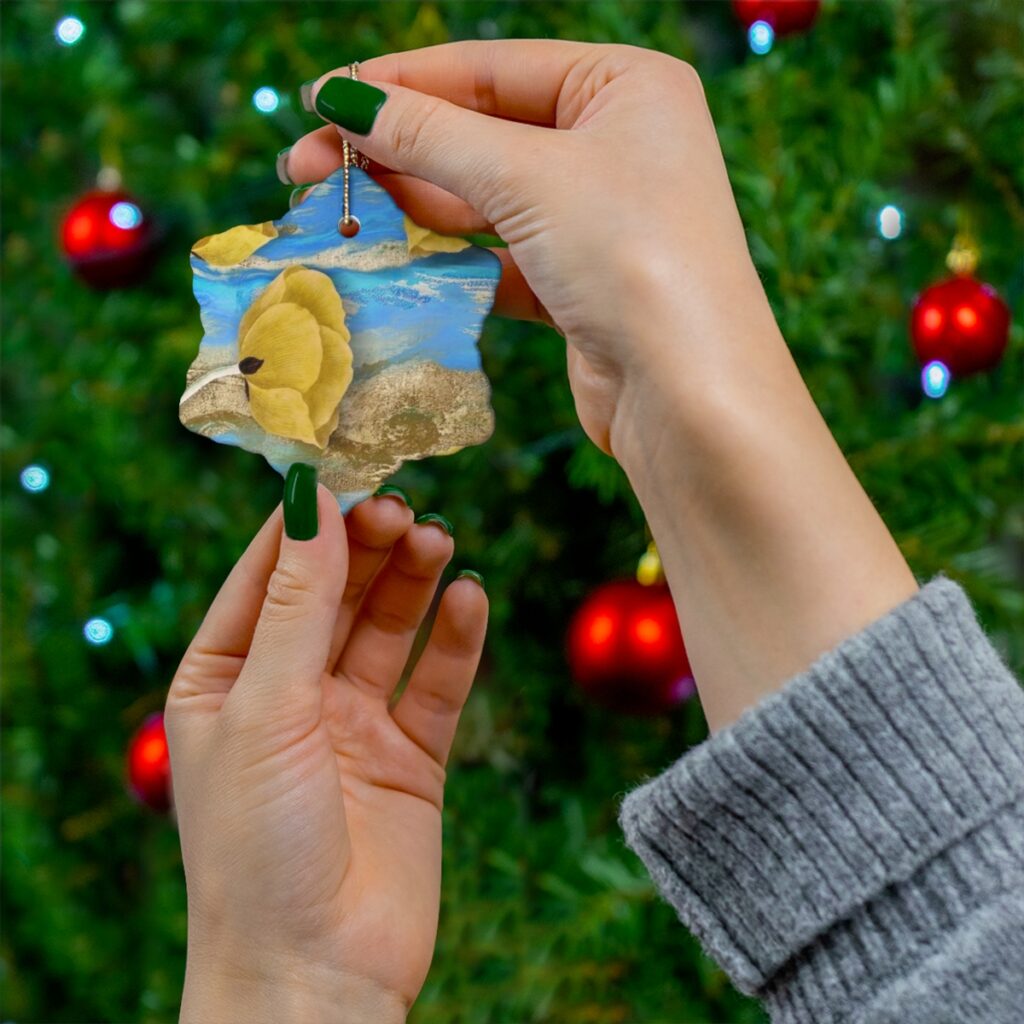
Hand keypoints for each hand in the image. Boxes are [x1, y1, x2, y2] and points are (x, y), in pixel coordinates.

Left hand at [166, 487, 486, 1021]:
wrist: (316, 976)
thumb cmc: (258, 849)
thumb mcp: (266, 709)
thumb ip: (296, 605)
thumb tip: (312, 502)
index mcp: (226, 679)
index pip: (267, 575)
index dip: (306, 521)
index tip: (345, 465)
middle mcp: (289, 694)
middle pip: (335, 593)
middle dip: (367, 546)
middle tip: (403, 506)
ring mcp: (353, 724)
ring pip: (389, 628)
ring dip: (413, 581)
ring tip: (439, 539)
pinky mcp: (411, 756)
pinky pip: (437, 682)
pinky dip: (456, 639)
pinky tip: (471, 598)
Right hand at [287, 41, 914, 729]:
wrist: (690, 397)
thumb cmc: (633, 258)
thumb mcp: (526, 178)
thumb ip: (430, 135)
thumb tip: (344, 99)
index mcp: (625, 86)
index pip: (490, 68)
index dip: (400, 84)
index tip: (321, 101)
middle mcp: (617, 144)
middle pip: (482, 133)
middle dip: (394, 150)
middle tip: (306, 168)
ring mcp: (599, 218)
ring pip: (485, 198)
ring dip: (411, 205)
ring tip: (334, 212)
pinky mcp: (580, 283)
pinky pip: (499, 255)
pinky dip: (448, 256)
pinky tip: (389, 257)